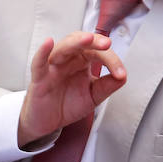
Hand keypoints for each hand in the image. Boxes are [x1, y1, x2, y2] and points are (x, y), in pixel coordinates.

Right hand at [18, 32, 125, 146]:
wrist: (48, 122)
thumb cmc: (68, 103)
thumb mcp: (93, 96)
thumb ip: (107, 86)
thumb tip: (123, 76)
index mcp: (82, 61)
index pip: (98, 52)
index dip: (111, 61)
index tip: (120, 73)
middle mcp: (68, 60)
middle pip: (80, 43)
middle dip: (94, 41)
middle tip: (106, 44)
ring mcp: (53, 67)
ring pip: (63, 48)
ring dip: (75, 42)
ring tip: (87, 39)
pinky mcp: (39, 78)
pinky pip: (39, 63)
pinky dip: (42, 52)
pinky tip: (49, 43)